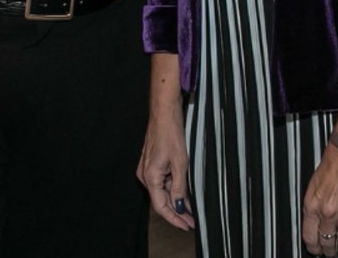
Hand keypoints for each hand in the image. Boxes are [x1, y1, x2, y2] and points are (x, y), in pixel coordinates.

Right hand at [137, 54, 193, 230]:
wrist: (164, 112)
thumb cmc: (171, 133)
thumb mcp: (180, 163)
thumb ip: (179, 187)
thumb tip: (179, 206)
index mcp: (150, 177)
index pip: (161, 207)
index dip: (174, 219)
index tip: (187, 226)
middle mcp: (145, 175)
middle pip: (161, 201)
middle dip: (176, 213)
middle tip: (192, 221)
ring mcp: (147, 169)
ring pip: (162, 192)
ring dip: (175, 201)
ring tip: (191, 211)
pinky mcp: (151, 163)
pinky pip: (161, 182)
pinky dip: (172, 189)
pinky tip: (183, 194)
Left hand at [302, 147, 337, 255]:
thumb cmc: (334, 160)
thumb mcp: (314, 183)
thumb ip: (314, 203)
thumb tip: (315, 219)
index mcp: (312, 205)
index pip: (309, 236)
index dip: (313, 247)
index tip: (316, 250)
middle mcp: (328, 213)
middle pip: (327, 242)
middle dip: (328, 251)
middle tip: (330, 254)